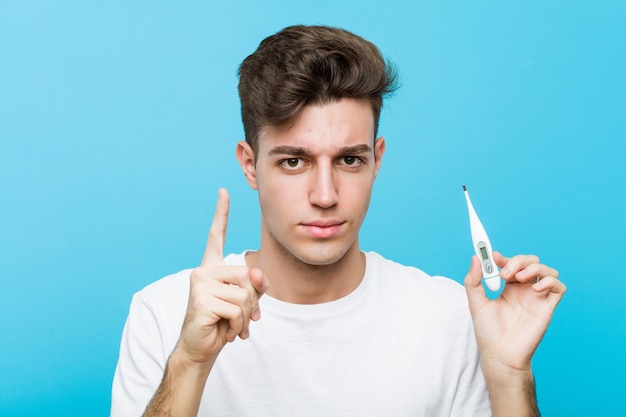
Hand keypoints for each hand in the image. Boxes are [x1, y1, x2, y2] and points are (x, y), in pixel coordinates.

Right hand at [175, 188, 268, 365]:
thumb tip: (256, 273)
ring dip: (245, 317)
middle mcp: (202, 270)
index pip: (216, 235)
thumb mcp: (246, 302)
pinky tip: (224, 331)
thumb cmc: (223, 323)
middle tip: (240, 318)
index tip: (223, 191)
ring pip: (244, 294)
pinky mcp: (200, 300)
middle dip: (252, 302)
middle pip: (247, 275)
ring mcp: (199, 284)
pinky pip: (236, 308)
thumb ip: (255, 285)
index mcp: (212, 267)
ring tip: (231, 325)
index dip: (221, 213)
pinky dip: (238, 325)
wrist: (202, 348)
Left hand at [464, 252, 565, 376]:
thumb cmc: (488, 332)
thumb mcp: (476, 302)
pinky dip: (549, 281)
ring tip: (518, 278)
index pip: (512, 262)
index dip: (504, 256)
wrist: (500, 354)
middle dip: (518, 260)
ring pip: (547, 270)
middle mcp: (524, 290)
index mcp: (508, 287)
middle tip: (504, 273)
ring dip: (534, 267)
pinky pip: (559, 287)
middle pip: (531, 262)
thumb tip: (475, 258)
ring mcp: (537, 297)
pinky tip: (534, 289)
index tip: (493, 256)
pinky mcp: (547, 307)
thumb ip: (473, 280)